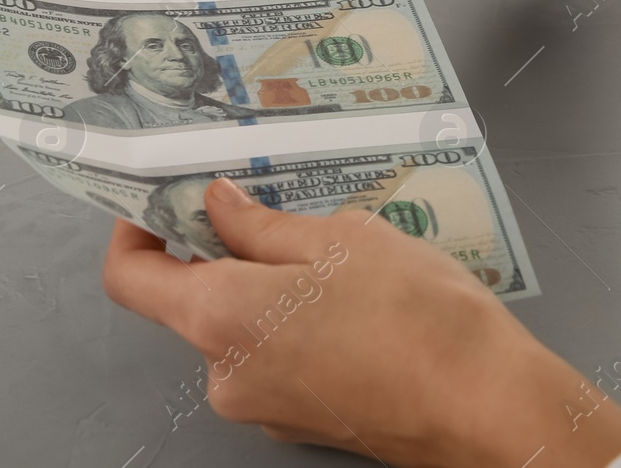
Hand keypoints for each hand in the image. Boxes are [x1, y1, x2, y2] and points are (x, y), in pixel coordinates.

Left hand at [103, 178, 620, 467]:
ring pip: (242, 328)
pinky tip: (353, 300)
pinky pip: (277, 358)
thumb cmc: (420, 319)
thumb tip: (217, 206)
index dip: (135, 232)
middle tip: (270, 205)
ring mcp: (263, 406)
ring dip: (270, 287)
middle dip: (225, 252)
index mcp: (220, 318)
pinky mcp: (301, 421)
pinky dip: (296, 324)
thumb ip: (262, 224)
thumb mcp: (340, 239)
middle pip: (192, 301)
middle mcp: (226, 373)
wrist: (488, 408)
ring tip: (335, 253)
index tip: (159, 199)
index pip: (131, 278)